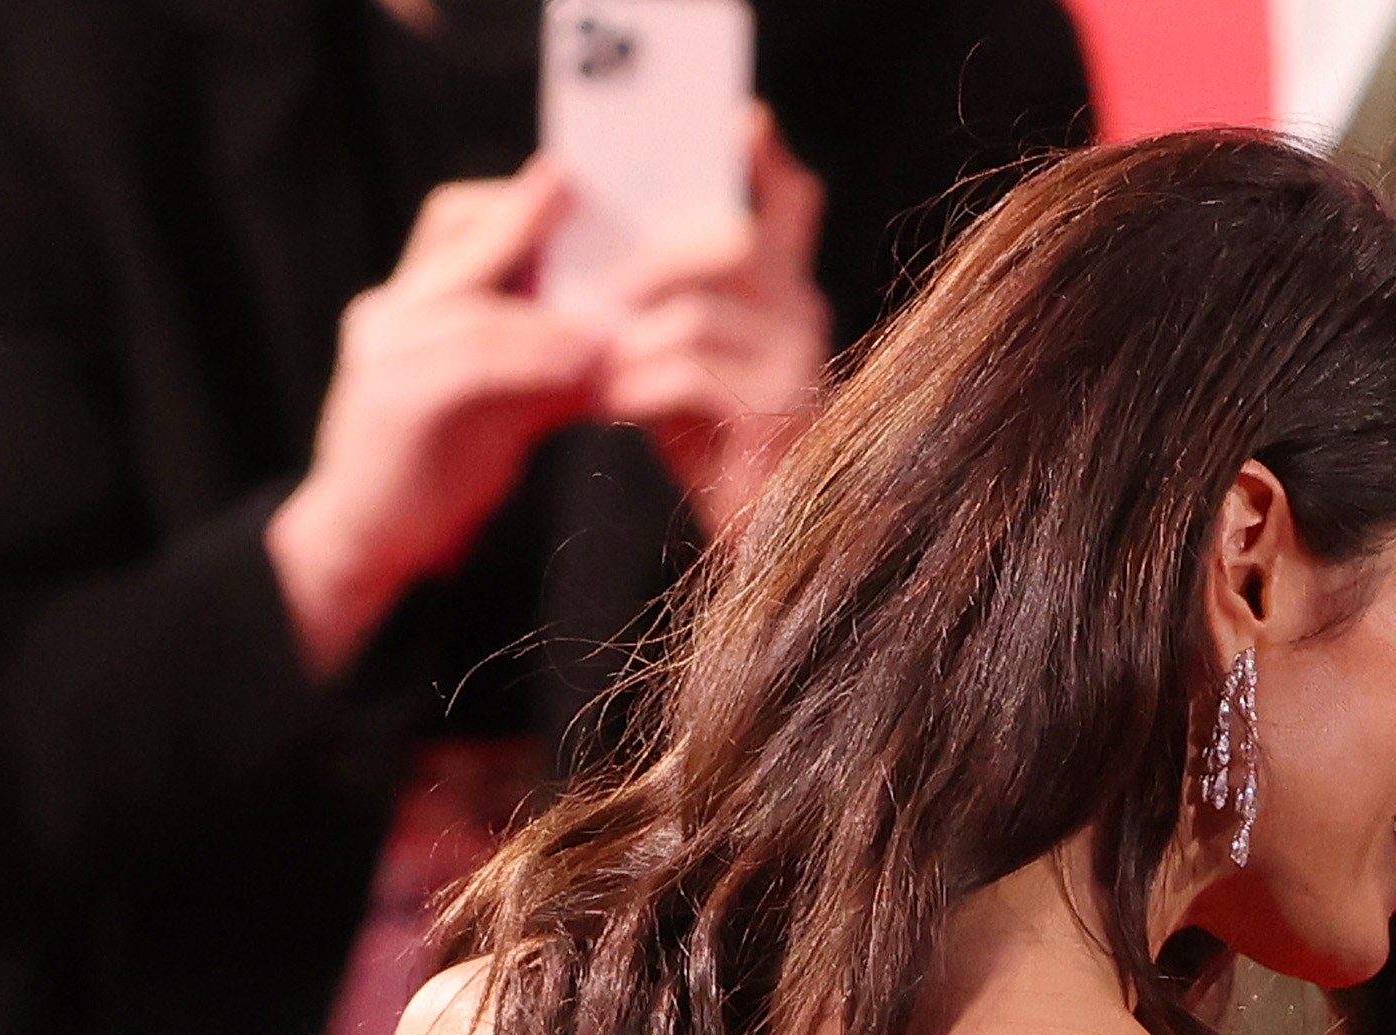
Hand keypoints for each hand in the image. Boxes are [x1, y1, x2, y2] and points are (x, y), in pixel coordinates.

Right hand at [267, 165, 605, 680]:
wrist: (367, 540)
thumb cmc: (437, 469)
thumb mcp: (503, 405)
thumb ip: (550, 364)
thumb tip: (622, 339)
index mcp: (411, 304)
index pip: (455, 223)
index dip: (516, 203)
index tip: (577, 185)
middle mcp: (389, 313)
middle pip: (459, 238)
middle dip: (526, 218)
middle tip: (587, 196)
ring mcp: (382, 352)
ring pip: (472, 305)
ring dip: (548, 312)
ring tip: (612, 319)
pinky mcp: (392, 399)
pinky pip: (471, 362)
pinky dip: (532, 358)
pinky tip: (582, 365)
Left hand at [597, 108, 830, 544]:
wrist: (761, 543)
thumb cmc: (718, 448)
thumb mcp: (687, 360)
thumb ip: (668, 304)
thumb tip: (601, 264)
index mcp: (784, 292)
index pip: (788, 202)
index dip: (761, 162)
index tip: (733, 130)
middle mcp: (805, 314)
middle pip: (732, 238)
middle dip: (652, 258)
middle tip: (598, 290)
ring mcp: (799, 361)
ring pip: (697, 310)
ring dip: (628, 338)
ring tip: (591, 370)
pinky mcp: (780, 412)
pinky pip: (692, 371)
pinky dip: (636, 385)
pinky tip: (611, 407)